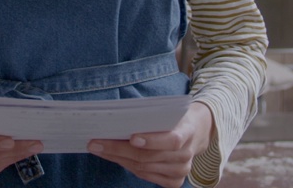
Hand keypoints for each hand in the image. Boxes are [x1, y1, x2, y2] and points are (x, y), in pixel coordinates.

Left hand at [87, 101, 214, 187]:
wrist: (196, 131)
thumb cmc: (175, 118)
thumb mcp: (169, 111)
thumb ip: (151, 117)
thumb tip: (117, 120)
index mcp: (188, 132)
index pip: (172, 140)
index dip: (151, 140)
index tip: (131, 137)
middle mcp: (186, 155)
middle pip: (149, 157)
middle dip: (119, 150)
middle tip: (96, 143)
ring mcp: (181, 171)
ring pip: (144, 169)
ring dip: (118, 159)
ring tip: (99, 150)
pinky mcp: (175, 182)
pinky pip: (146, 177)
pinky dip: (129, 167)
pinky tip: (115, 158)